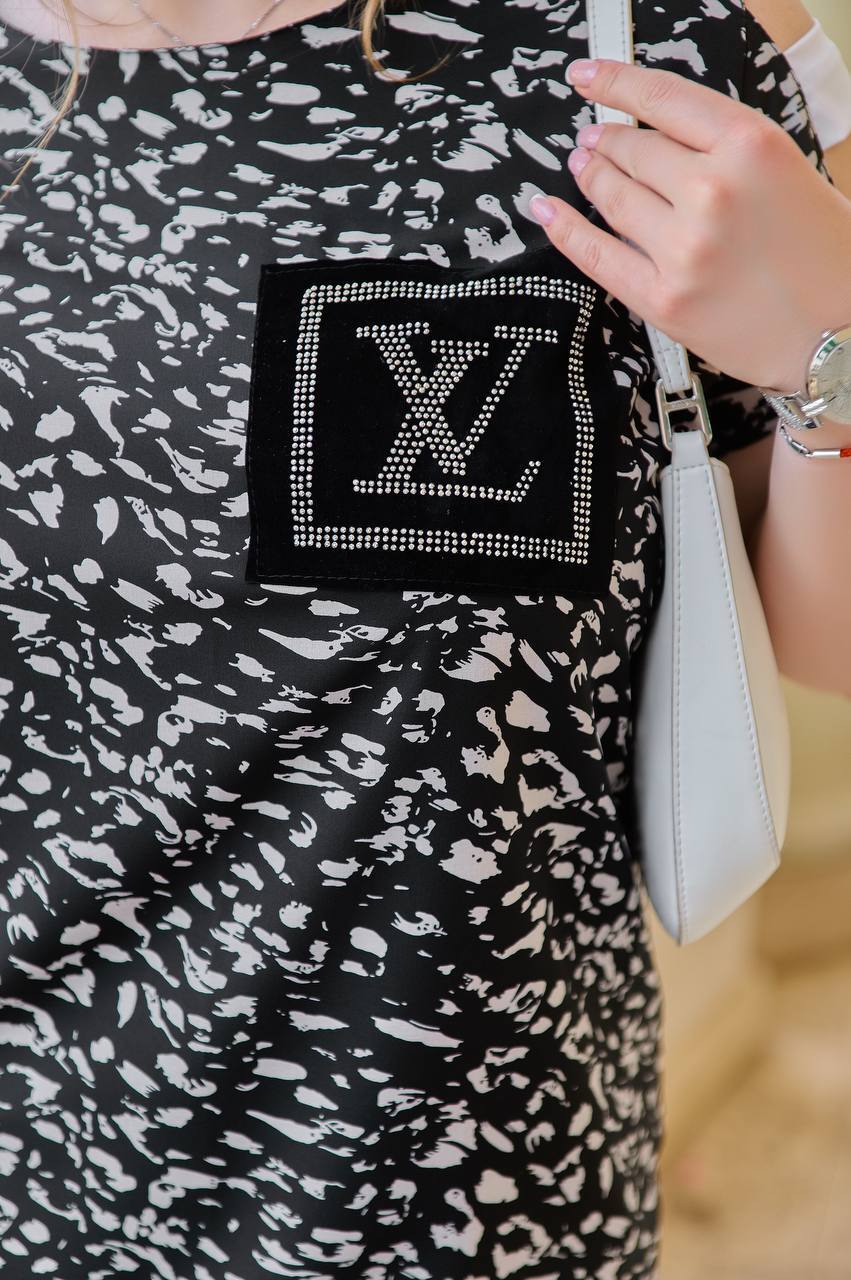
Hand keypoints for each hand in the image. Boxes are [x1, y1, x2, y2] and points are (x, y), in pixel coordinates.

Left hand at [529, 58, 850, 393]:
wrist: (840, 335)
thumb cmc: (826, 256)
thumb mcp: (790, 172)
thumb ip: (727, 149)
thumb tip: (659, 135)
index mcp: (751, 147)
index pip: (662, 99)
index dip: (614, 83)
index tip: (588, 76)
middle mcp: (712, 192)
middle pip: (632, 150)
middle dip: (607, 141)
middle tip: (594, 139)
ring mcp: (682, 249)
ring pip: (612, 196)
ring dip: (591, 176)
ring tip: (584, 166)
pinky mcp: (663, 299)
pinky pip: (597, 255)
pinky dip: (564, 228)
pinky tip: (546, 209)